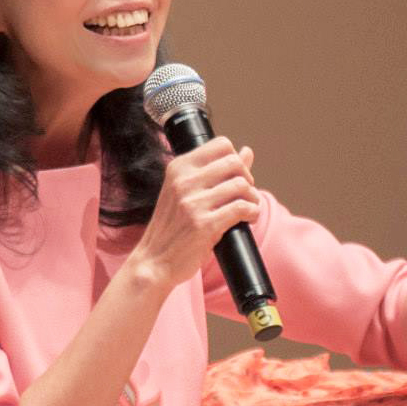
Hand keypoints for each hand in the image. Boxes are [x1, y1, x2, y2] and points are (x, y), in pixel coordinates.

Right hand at [130, 137, 258, 293]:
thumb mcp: (186, 191)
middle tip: (245, 195)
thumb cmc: (172, 227)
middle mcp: (184, 181)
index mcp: (178, 167)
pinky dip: (252, 212)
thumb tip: (247, 151)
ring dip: (252, 198)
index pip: (221, 144)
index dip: (236, 159)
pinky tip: (248, 218)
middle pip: (234, 163)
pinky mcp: (205, 225)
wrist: (154, 261)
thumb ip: (217, 170)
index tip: (235, 177)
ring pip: (241, 185)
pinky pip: (241, 208)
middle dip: (247, 179)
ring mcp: (193, 203)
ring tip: (248, 208)